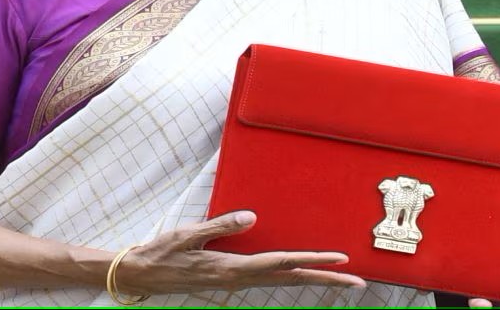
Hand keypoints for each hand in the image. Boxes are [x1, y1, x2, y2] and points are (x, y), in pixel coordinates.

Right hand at [115, 211, 366, 295]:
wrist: (141, 275)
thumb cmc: (162, 252)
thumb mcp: (188, 234)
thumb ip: (221, 224)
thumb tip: (252, 217)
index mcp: (232, 268)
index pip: (281, 263)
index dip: (312, 261)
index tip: (339, 260)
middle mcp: (239, 279)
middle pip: (291, 279)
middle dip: (326, 280)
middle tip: (358, 282)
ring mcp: (236, 282)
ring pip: (283, 282)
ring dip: (313, 280)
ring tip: (341, 280)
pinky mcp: (231, 280)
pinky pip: (269, 279)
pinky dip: (290, 277)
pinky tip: (299, 274)